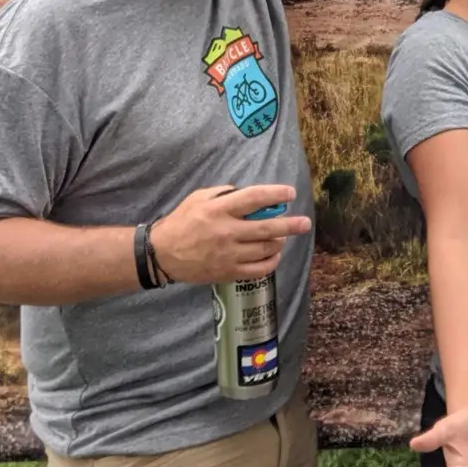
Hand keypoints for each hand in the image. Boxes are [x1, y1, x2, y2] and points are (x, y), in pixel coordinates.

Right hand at [148, 183, 311, 283]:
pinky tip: (274, 255)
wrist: (162, 254)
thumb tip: (250, 196)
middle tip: (305, 223)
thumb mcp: (199, 198)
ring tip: (282, 236)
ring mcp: (228, 255)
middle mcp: (226, 232)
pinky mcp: (228, 272)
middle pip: (266, 228)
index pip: (253, 199)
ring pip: (265, 249)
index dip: (275, 195)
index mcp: (218, 210)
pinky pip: (258, 269)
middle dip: (290, 225)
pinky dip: (271, 262)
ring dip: (279, 241)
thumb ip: (225, 194)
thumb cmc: (181, 222)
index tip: (290, 194)